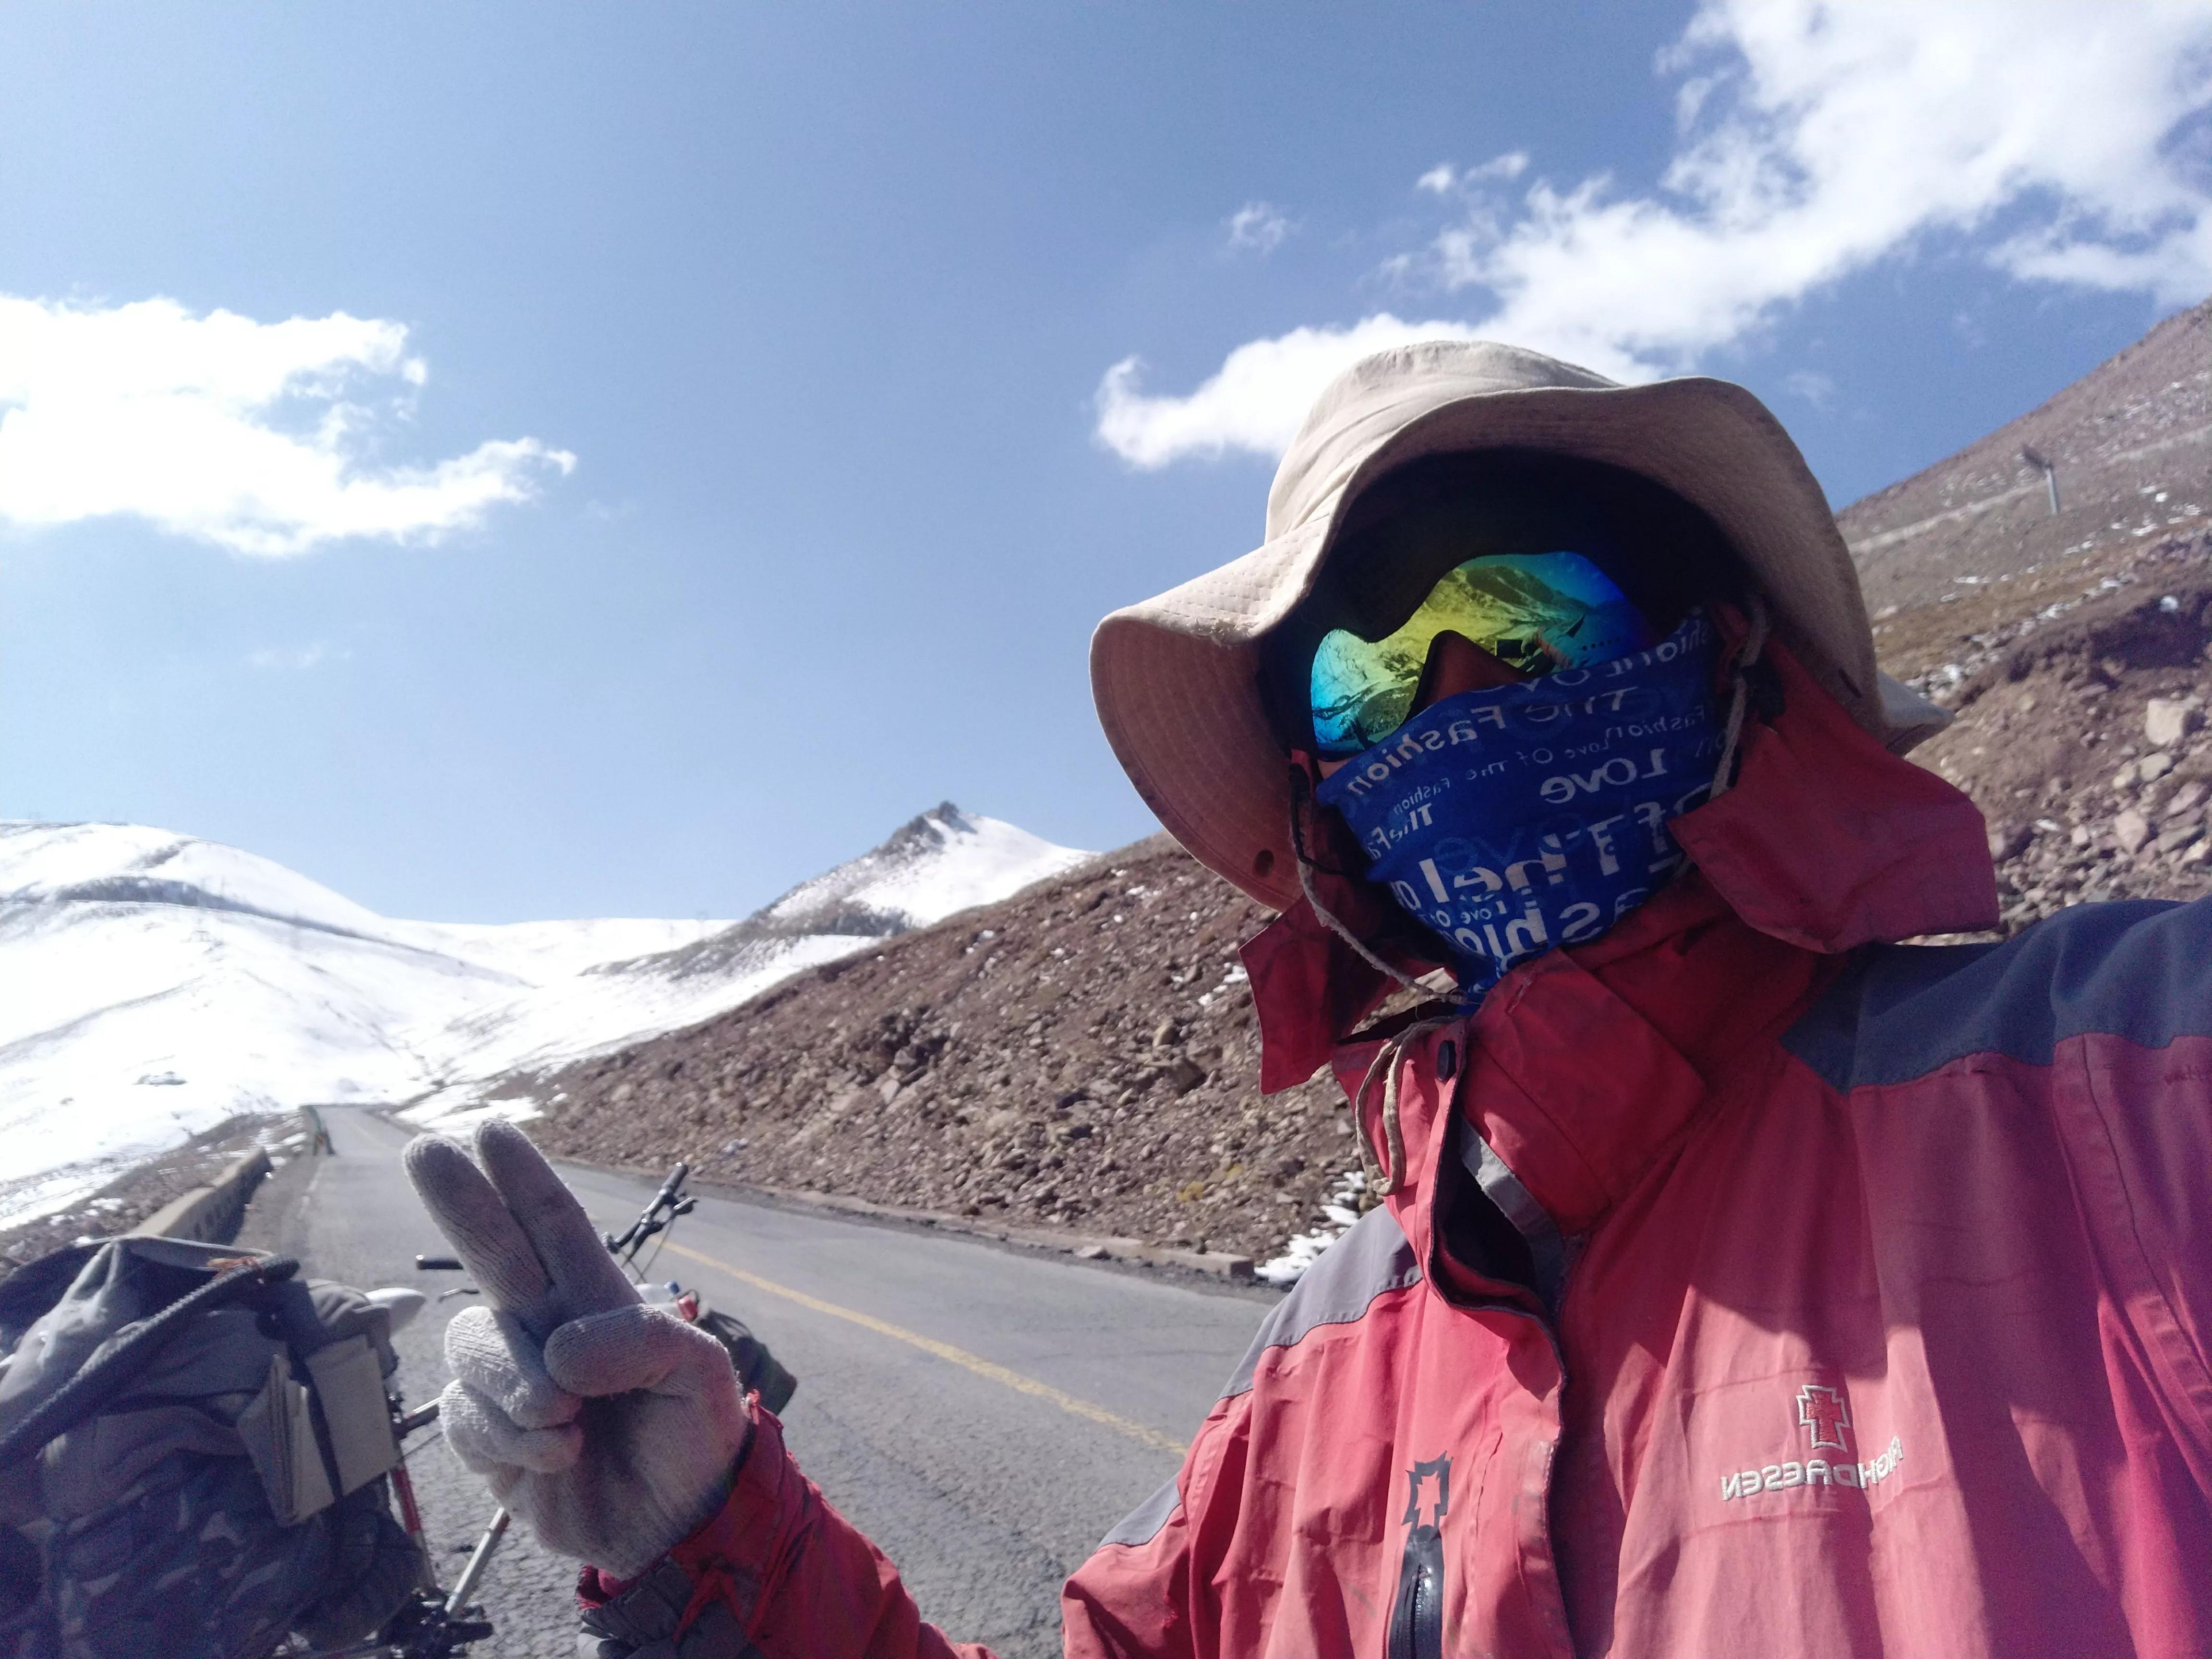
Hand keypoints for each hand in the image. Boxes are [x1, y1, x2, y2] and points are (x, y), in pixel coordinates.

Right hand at [403, 1121, 750, 1579]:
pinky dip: (510, 1438)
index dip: (522, 1178)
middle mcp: (545, 1328)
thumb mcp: (702, 1376)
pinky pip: (464, 1416)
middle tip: (424, 1150)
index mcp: (600, 1300)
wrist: (678, 1525)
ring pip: (471, 1345)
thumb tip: (558, 1349)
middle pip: (492, 1252)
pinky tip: (558, 1454)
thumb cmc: (694, 1436)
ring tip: (570, 1421)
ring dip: (515, 1382)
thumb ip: (642, 1344)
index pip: (555, 1225)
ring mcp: (510, 1380)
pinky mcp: (486, 1438)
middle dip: (460, 1201)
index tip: (490, 1130)